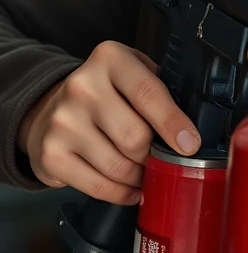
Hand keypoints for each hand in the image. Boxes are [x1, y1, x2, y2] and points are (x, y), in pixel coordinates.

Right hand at [15, 40, 199, 203]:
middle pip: (135, 137)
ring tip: (147, 172)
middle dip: (155, 155)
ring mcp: (62, 122)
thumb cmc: (108, 92)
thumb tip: (193, 126)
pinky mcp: (50, 155)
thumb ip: (162, 89)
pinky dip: (121, 193)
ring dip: (140, 177)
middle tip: (164, 158)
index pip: (148, 93)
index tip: (190, 144)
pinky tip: (130, 188)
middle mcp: (82, 87)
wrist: (50, 108)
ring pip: (118, 166)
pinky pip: (97, 186)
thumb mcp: (135, 72)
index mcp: (110, 59)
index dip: (173, 123)